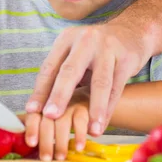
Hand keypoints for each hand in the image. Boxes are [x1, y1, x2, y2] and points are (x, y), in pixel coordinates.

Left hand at [25, 87, 89, 160]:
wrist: (88, 91)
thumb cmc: (64, 106)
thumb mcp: (48, 111)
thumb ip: (34, 121)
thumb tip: (15, 136)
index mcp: (42, 102)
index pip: (33, 114)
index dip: (32, 128)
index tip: (31, 142)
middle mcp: (54, 100)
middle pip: (47, 119)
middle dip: (46, 139)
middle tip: (46, 157)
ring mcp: (70, 101)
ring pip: (63, 121)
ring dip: (61, 140)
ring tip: (60, 155)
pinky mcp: (85, 105)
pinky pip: (82, 119)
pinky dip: (80, 134)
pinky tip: (79, 146)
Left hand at [26, 19, 152, 135]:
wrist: (130, 31)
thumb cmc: (95, 49)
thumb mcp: (75, 52)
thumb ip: (60, 74)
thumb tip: (38, 107)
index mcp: (67, 38)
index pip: (50, 66)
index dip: (40, 89)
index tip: (32, 110)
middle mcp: (86, 40)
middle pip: (70, 70)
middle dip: (59, 94)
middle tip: (50, 116)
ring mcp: (107, 48)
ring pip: (100, 82)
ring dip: (94, 108)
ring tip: (89, 130)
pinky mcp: (126, 58)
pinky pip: (116, 88)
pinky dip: (109, 109)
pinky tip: (102, 124)